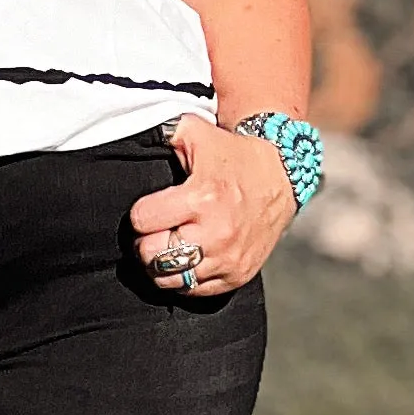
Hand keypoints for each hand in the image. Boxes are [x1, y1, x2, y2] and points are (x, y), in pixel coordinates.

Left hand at [125, 114, 296, 296]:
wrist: (282, 175)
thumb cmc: (231, 154)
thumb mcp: (197, 134)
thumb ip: (164, 131)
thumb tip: (131, 124)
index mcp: (202, 197)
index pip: (143, 220)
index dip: (140, 214)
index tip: (150, 208)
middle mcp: (216, 232)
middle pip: (152, 256)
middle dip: (146, 242)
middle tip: (155, 231)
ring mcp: (228, 258)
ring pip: (170, 279)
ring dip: (161, 264)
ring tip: (168, 246)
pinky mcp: (237, 274)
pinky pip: (194, 291)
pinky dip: (184, 279)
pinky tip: (187, 258)